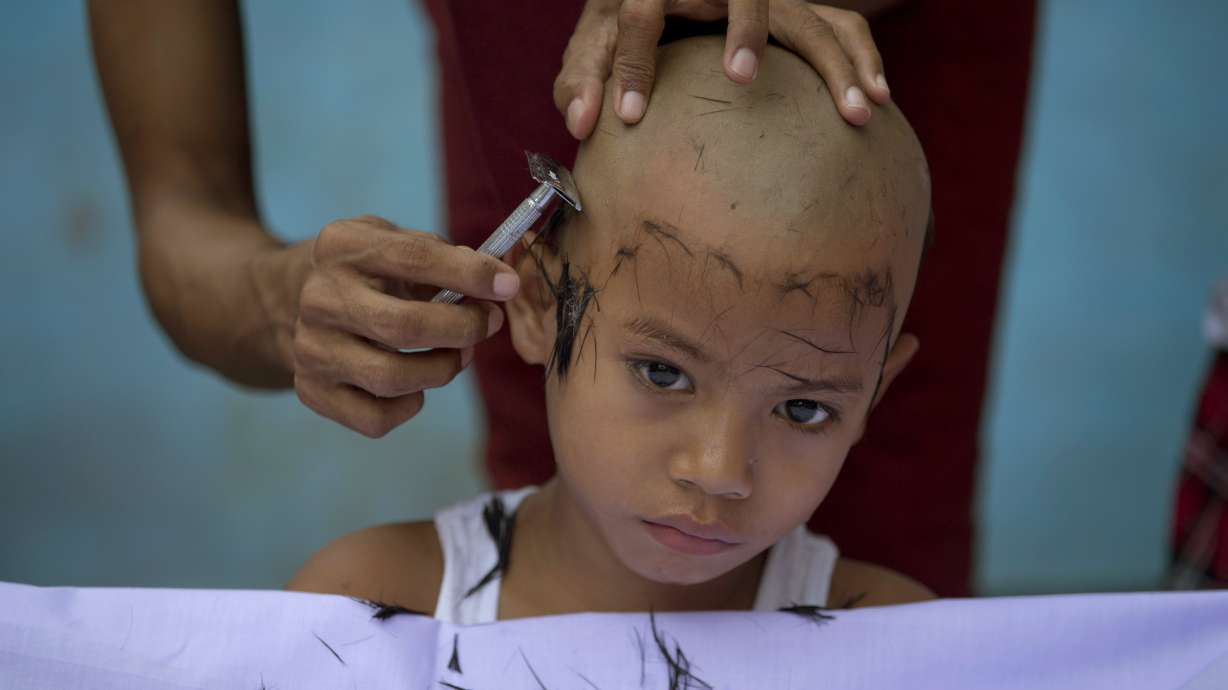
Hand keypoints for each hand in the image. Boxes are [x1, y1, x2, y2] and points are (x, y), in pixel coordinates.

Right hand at [290, 215, 519, 437]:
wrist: (289, 296)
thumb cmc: (364, 269)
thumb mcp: (391, 240)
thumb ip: (439, 255)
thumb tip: (495, 284)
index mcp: (343, 248)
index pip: (415, 259)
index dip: (471, 274)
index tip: (509, 286)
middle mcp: (319, 299)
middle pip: (404, 327)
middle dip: (463, 330)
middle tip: (489, 324)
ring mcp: (311, 348)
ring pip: (391, 379)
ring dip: (443, 370)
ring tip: (460, 355)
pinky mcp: (311, 390)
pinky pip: (375, 418)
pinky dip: (410, 406)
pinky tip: (417, 385)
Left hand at [554, 0, 890, 137]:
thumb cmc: (626, 23)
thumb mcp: (595, 44)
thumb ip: (582, 81)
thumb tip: (580, 123)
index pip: (638, 14)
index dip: (629, 63)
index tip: (626, 115)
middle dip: (744, 30)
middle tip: (739, 78)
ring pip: (806, 14)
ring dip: (833, 60)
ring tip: (855, 113)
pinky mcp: (794, 8)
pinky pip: (839, 24)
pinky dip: (860, 57)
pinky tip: (876, 99)